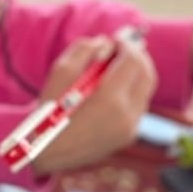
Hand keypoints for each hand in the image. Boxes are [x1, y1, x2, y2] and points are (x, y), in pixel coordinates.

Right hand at [32, 35, 157, 173]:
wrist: (45, 152)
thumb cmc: (49, 112)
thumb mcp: (59, 73)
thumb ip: (84, 50)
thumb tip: (105, 43)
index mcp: (109, 99)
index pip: (134, 61)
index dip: (128, 45)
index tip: (118, 39)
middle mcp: (126, 116)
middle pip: (147, 74)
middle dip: (138, 56)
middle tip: (123, 48)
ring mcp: (130, 128)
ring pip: (146, 90)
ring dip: (136, 73)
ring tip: (116, 66)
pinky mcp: (128, 136)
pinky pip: (138, 105)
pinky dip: (132, 90)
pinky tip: (113, 86)